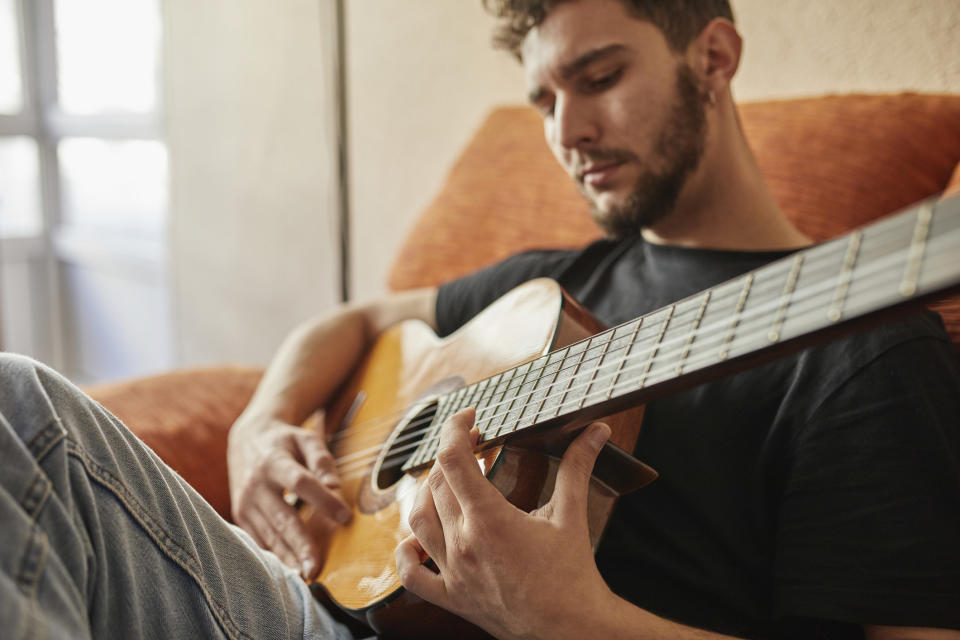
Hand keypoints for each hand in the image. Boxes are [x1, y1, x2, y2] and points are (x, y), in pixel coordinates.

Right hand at [227, 412, 350, 579]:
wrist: (247, 440)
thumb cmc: (285, 441)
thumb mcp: (305, 439)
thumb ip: (322, 460)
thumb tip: (336, 488)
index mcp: (274, 461)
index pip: (301, 483)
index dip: (323, 500)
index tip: (345, 516)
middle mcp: (256, 485)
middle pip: (282, 518)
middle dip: (300, 544)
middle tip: (316, 568)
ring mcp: (245, 503)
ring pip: (269, 534)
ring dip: (288, 557)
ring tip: (307, 576)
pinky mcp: (241, 516)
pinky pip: (259, 540)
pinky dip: (275, 555)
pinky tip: (290, 570)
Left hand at [395, 408, 614, 639]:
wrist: (572, 629)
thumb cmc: (573, 573)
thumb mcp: (572, 515)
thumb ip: (578, 466)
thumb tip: (596, 430)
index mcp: (490, 520)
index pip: (453, 459)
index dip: (455, 429)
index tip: (469, 417)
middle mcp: (463, 545)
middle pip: (436, 484)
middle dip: (451, 456)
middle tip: (472, 445)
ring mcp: (453, 573)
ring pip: (419, 520)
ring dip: (427, 492)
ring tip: (449, 480)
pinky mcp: (452, 598)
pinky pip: (412, 575)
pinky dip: (406, 553)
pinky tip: (415, 537)